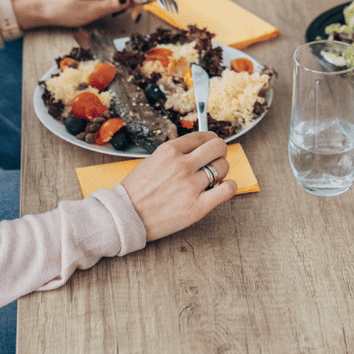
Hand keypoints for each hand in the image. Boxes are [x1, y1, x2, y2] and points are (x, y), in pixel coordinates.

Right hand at [121, 131, 237, 239]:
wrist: (124, 217)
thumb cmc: (135, 192)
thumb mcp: (152, 161)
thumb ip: (175, 155)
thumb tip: (197, 151)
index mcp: (169, 151)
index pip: (201, 136)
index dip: (211, 139)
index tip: (213, 145)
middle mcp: (182, 165)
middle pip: (217, 147)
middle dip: (220, 152)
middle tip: (217, 160)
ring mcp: (190, 186)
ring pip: (222, 168)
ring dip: (222, 171)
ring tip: (214, 179)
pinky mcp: (197, 207)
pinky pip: (227, 190)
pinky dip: (229, 187)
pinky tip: (223, 188)